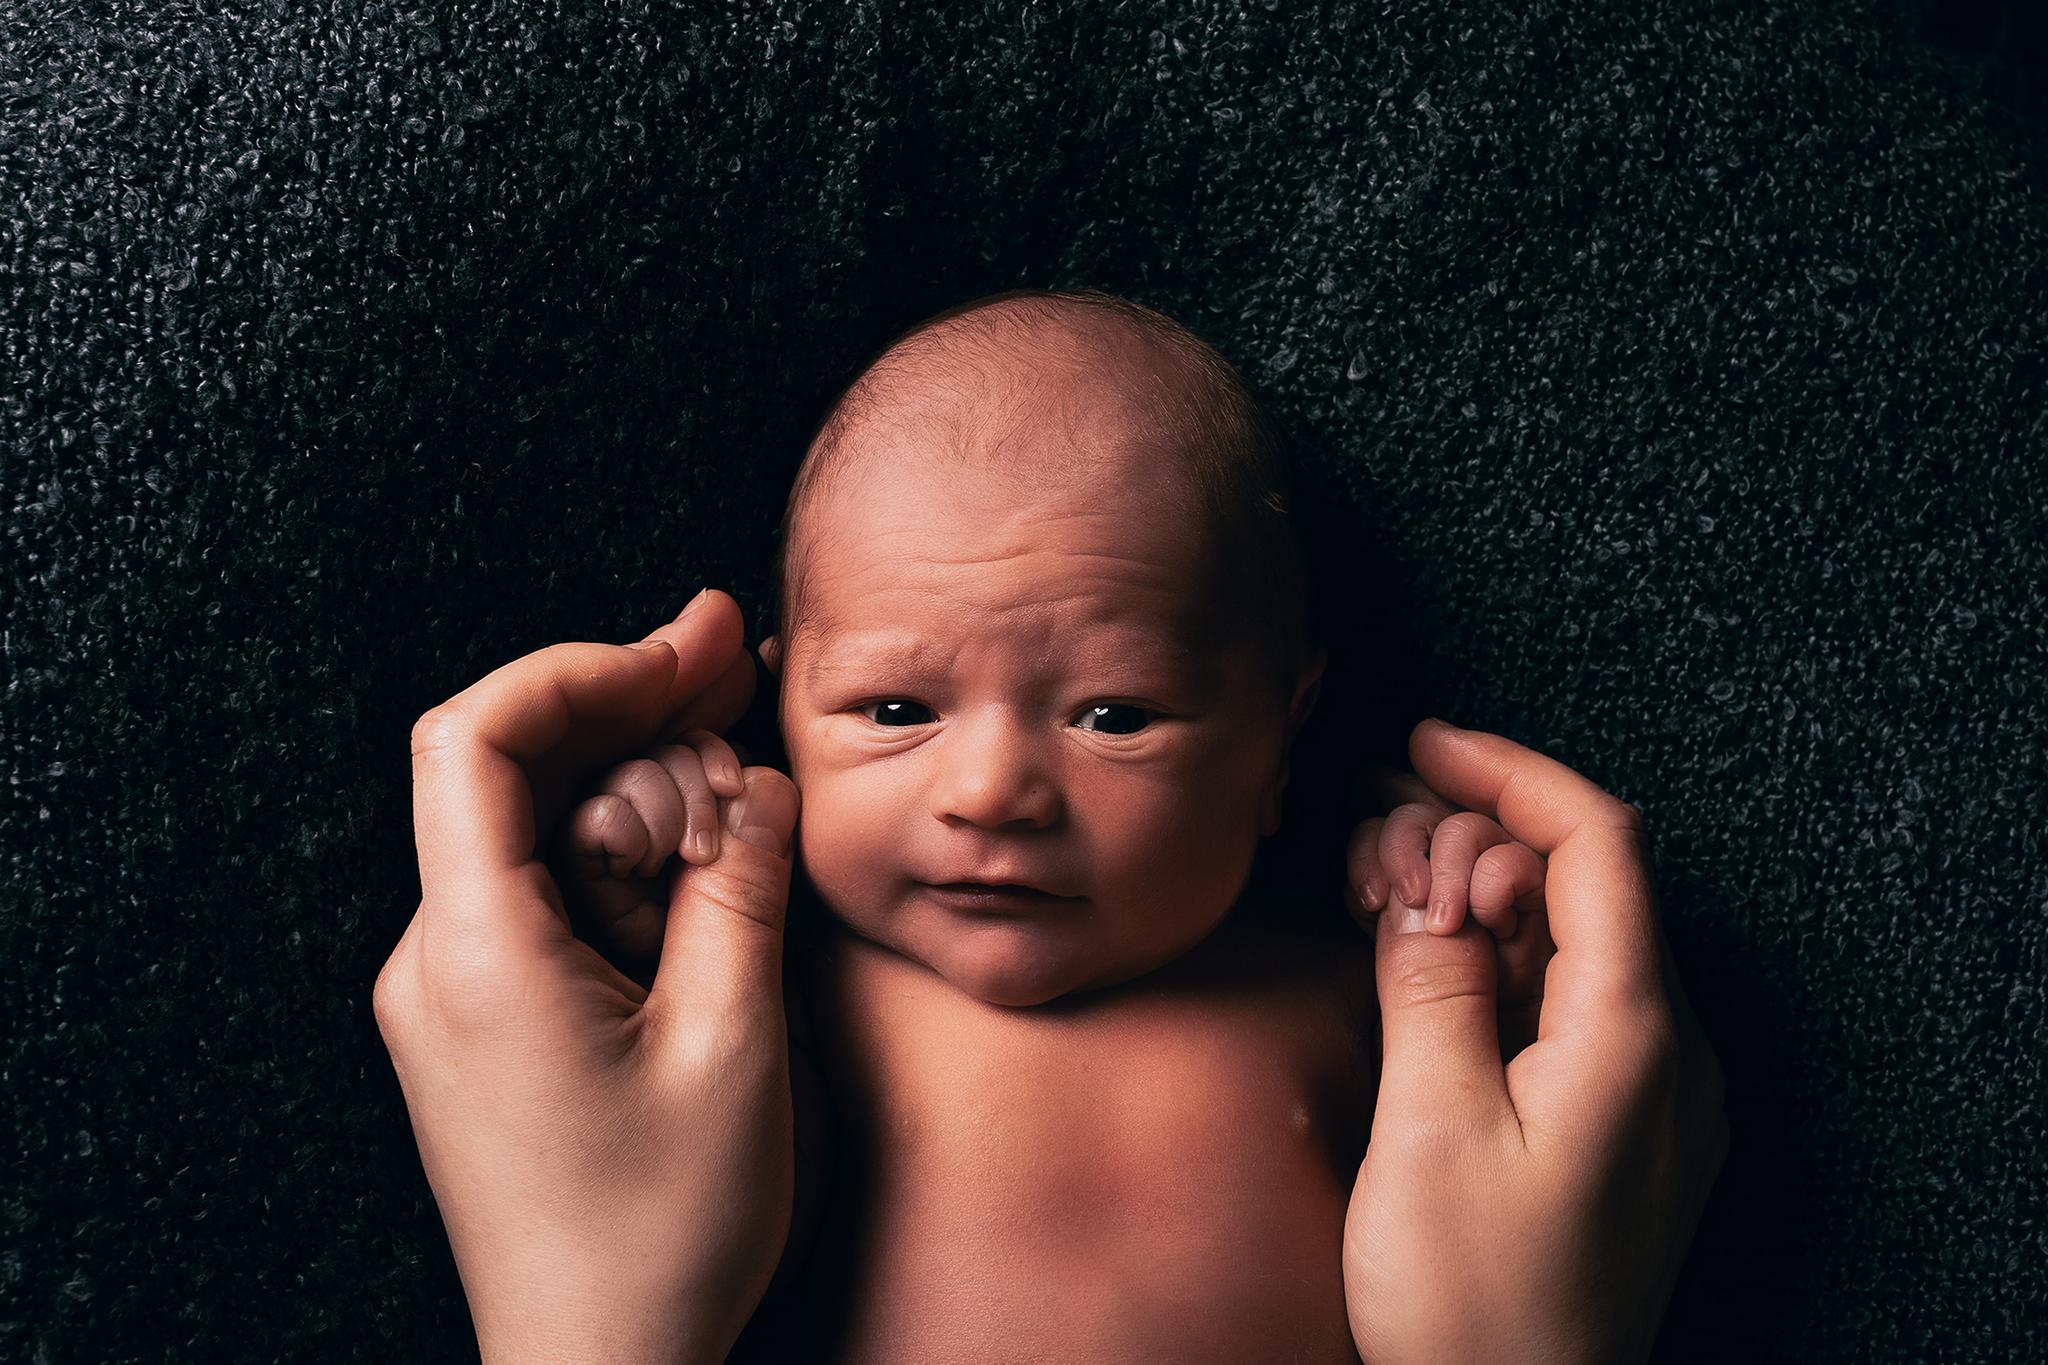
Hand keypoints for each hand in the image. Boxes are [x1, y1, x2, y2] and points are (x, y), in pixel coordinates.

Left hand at [375, 589, 802, 1364]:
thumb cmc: (656, 1237)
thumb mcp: (733, 1046)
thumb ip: (741, 892)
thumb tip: (756, 783)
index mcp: (480, 954)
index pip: (477, 740)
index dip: (579, 669)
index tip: (681, 654)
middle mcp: (441, 959)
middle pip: (513, 771)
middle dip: (630, 715)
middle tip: (735, 671)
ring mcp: (457, 992)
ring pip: (537, 829)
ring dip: (638, 792)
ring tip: (741, 790)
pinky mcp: (487, 1020)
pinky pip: (545, 893)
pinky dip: (623, 858)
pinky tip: (702, 857)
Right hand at [1343, 719, 1727, 1364]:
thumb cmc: (1477, 1308)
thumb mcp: (1431, 1127)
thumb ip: (1432, 983)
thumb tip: (1425, 877)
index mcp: (1633, 1037)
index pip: (1599, 844)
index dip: (1512, 774)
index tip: (1428, 744)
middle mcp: (1659, 1052)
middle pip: (1579, 885)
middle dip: (1473, 835)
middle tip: (1368, 839)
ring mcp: (1640, 1090)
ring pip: (1563, 940)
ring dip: (1472, 895)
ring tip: (1375, 889)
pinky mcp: (1607, 1123)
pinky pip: (1558, 1002)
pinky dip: (1488, 959)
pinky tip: (1417, 955)